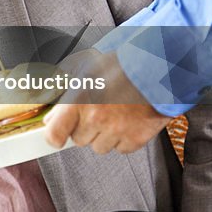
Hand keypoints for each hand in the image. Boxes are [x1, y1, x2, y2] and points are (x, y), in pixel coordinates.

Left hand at [43, 48, 169, 152]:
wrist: (158, 65)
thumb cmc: (122, 62)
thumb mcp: (84, 68)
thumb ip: (64, 92)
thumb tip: (52, 114)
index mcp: (79, 99)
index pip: (54, 134)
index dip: (54, 134)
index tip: (56, 133)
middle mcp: (96, 118)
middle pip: (78, 139)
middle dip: (83, 127)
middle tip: (95, 109)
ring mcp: (117, 130)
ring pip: (99, 146)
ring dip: (103, 134)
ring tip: (113, 113)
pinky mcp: (136, 138)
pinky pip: (121, 148)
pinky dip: (123, 138)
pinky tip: (127, 120)